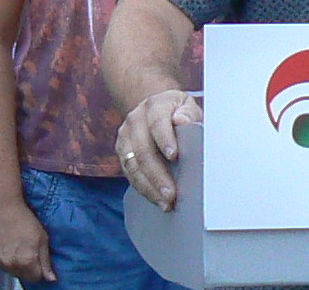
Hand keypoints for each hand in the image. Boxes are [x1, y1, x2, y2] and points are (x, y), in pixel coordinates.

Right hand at [0, 199, 55, 283]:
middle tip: (25, 249)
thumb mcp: (42, 237)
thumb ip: (46, 261)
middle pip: (22, 275)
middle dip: (26, 267)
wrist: (2, 207)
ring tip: (14, 245)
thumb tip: (51, 279)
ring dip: (13, 263)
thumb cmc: (25, 219)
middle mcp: (10, 265)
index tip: (37, 259)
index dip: (38, 269)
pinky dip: (1, 257)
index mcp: (26, 262)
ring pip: (9, 270)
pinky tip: (3, 243)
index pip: (35, 278)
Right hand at [114, 89, 201, 210]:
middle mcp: (135, 118)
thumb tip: (182, 121)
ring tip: (165, 203)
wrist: (155, 110)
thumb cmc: (178, 112)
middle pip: (143, 149)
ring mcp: (125, 135)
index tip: (174, 156)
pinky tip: (155, 199)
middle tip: (171, 194)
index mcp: (155, 105)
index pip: (157, 122)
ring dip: (149, 187)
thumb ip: (188, 113)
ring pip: (133, 164)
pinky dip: (142, 188)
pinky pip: (129, 172)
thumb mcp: (187, 106)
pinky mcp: (121, 150)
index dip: (165, 139)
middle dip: (157, 174)